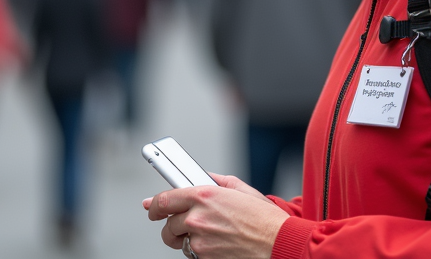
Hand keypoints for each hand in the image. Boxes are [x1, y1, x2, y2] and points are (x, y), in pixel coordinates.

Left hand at [143, 174, 288, 258]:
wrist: (279, 244)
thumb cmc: (265, 219)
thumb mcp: (242, 189)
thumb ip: (218, 181)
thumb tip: (205, 178)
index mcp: (204, 196)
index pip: (165, 200)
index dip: (154, 205)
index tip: (151, 207)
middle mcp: (197, 218)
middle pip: (168, 224)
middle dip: (172, 226)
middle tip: (181, 226)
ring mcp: (200, 241)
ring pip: (179, 242)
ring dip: (185, 239)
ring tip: (204, 236)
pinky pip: (193, 254)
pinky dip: (200, 251)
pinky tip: (217, 245)